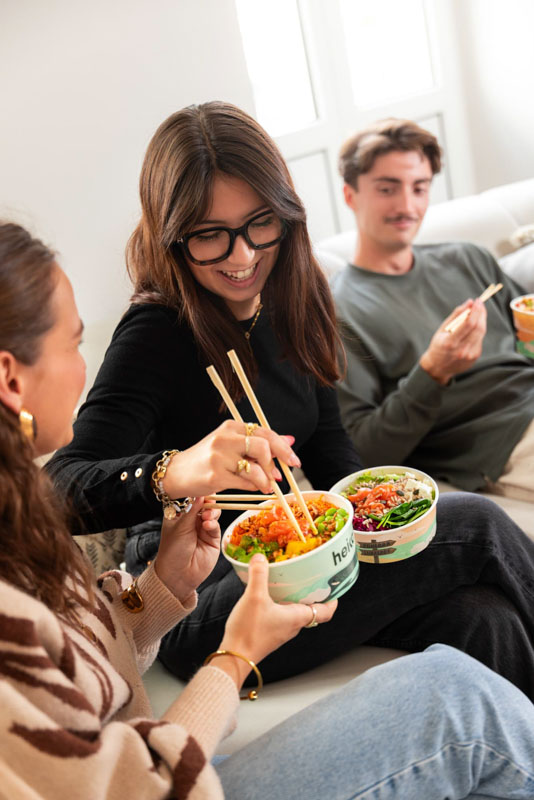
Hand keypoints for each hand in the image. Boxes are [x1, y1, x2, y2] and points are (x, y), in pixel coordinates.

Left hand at [154, 498, 220, 601]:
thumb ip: (193, 510)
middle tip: (208, 502)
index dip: (198, 493)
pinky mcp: (213, 538)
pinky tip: (207, 525)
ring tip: (206, 517)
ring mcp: (203, 528)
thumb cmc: (172, 550)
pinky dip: (213, 523)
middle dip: (208, 502)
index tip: (204, 488)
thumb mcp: (180, 527)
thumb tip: (201, 493)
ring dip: (212, 512)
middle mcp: (192, 519)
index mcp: (180, 514)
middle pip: (205, 503)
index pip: (191, 498)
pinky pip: (216, 525)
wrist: (178, 575)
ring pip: (213, 513)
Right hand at [162, 420, 300, 497]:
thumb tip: (290, 440)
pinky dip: (253, 487)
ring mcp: (219, 457)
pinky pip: (244, 483)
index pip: (265, 432)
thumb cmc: (208, 460)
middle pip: (263, 447)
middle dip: (276, 464)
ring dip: (265, 480)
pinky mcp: (215, 476)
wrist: (177, 474)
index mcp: (232, 427)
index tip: (294, 461)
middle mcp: (225, 438)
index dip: (283, 448)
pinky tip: (251, 488)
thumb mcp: (232, 445)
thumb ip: (260, 442)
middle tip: (279, 477)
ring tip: (265, 486)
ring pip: (255, 468)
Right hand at [218, 554, 336, 680]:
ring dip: (295, 598)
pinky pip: (282, 616)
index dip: (333, 600)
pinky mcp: (270, 633)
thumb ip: (259, 575)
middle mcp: (293, 625)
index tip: (334, 587)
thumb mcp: (254, 597)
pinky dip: (281, 604)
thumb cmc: (249, 631)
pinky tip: (269, 595)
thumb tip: (260, 557)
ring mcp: (282, 631)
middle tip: (310, 577)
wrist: (234, 657)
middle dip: (312, 593)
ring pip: (295, 612)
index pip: (326, 612)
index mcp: (297, 617)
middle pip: (311, 609)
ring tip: (289, 582)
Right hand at [419, 298, 486, 384]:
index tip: (477, 301)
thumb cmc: (438, 346)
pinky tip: (473, 327)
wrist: (438, 368)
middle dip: (481, 313)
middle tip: (480, 303)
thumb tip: (469, 302)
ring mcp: (470, 355)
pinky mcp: (475, 356)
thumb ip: (456, 315)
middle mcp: (462, 350)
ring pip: (481, 332)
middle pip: (478, 327)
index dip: (476, 311)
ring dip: (482, 320)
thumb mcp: (442, 330)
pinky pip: (479, 339)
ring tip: (478, 312)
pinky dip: (478, 330)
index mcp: (450, 343)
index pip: (469, 324)